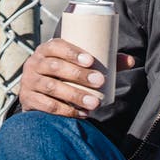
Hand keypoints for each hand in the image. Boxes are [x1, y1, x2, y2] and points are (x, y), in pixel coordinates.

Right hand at [17, 38, 136, 117]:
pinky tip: (81, 114)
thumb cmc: (65, 72)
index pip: (57, 46)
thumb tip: (132, 61)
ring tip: (95, 103)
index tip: (91, 61)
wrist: (38, 91)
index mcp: (47, 49)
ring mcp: (29, 82)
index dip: (72, 52)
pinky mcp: (27, 100)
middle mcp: (34, 63)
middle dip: (79, 75)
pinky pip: (46, 105)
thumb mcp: (79, 63)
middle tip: (100, 82)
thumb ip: (105, 61)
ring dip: (74, 95)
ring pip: (51, 87)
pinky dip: (65, 110)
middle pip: (55, 67)